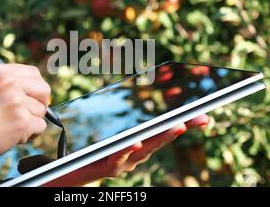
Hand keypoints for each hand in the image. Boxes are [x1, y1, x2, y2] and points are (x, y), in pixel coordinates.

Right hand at [0, 63, 50, 179]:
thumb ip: (7, 86)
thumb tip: (35, 90)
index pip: (33, 73)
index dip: (35, 88)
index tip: (31, 98)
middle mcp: (8, 82)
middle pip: (44, 89)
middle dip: (40, 103)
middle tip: (27, 114)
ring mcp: (17, 101)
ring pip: (41, 111)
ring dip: (30, 122)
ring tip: (9, 127)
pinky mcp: (22, 120)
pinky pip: (40, 127)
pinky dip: (30, 134)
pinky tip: (12, 136)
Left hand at [45, 114, 209, 186]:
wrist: (66, 173)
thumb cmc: (91, 151)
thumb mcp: (112, 135)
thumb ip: (127, 123)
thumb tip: (141, 95)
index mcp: (137, 146)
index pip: (163, 132)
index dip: (183, 124)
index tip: (203, 115)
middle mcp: (134, 156)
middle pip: (160, 140)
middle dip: (181, 129)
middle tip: (200, 118)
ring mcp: (122, 164)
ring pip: (144, 150)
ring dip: (161, 138)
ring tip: (177, 126)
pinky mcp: (105, 168)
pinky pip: (117, 157)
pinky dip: (128, 149)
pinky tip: (136, 141)